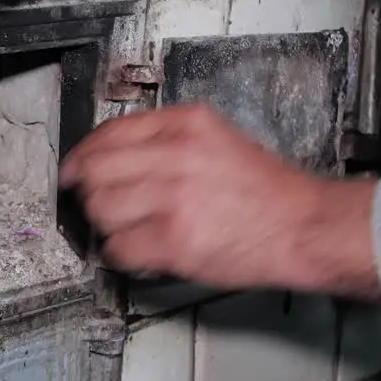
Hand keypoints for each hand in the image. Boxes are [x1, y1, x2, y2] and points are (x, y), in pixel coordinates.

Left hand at [59, 104, 380, 297]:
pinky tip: (142, 250)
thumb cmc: (267, 193)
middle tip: (99, 204)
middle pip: (95, 170)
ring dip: (107, 224)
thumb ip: (168, 142)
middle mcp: (177, 155)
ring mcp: (175, 199)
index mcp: (186, 125)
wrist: (306, 227)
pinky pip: (120, 248)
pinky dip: (122, 255)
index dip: (83, 155)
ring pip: (101, 209)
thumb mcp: (219, 142)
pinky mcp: (176, 241)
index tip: (74, 168)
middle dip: (90, 191)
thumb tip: (115, 155)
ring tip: (130, 228)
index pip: (109, 132)